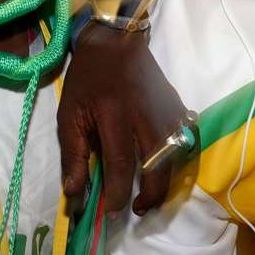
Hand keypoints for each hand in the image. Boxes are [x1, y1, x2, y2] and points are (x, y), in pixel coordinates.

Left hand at [58, 22, 189, 215]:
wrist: (116, 42)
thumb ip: (72, 155)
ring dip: (164, 183)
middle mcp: (147, 117)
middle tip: (137, 209)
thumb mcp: (69, 114)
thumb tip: (74, 193)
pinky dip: (176, 162)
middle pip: (158, 168)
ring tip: (148, 196)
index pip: (122, 164)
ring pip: (175, 159)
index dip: (118, 193)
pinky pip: (185, 143)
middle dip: (150, 196)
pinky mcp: (179, 109)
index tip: (112, 212)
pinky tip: (162, 169)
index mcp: (115, 116)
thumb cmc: (88, 79)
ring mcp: (168, 112)